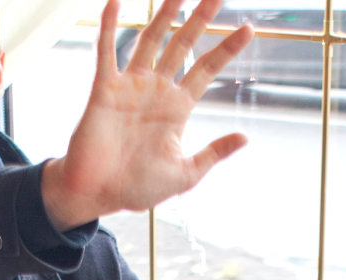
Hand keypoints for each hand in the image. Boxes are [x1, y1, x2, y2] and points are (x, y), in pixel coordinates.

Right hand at [40, 0, 255, 229]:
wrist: (97, 194)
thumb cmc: (137, 187)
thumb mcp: (185, 173)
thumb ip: (213, 153)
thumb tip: (245, 137)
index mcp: (177, 107)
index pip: (206, 68)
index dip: (226, 48)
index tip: (248, 28)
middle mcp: (155, 89)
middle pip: (183, 44)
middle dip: (199, 18)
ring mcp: (130, 85)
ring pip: (150, 39)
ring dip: (164, 14)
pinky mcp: (104, 88)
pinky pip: (106, 50)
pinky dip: (109, 24)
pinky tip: (115, 1)